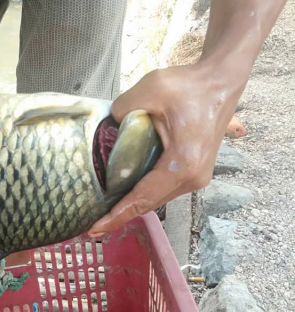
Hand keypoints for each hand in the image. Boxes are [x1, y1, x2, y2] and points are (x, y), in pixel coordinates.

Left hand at [88, 61, 240, 236]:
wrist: (221, 81)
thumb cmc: (191, 86)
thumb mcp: (151, 89)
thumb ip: (121, 110)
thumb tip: (105, 129)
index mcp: (182, 164)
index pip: (142, 198)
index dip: (116, 216)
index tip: (94, 230)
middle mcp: (193, 178)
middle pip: (148, 204)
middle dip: (119, 215)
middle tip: (90, 225)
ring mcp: (197, 177)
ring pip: (156, 198)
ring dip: (131, 204)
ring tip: (103, 211)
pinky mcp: (195, 172)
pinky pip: (163, 188)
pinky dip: (143, 193)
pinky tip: (123, 192)